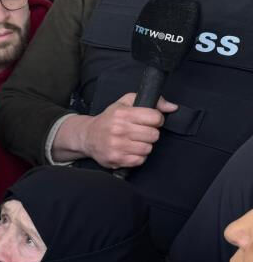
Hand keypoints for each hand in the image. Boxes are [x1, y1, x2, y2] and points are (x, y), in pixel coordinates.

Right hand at [58, 93, 176, 168]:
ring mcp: (117, 145)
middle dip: (150, 134)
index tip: (149, 121)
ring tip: (133, 142)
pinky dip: (137, 157)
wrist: (87, 136)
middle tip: (140, 132)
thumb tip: (172, 107)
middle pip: (154, 135)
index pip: (156, 117)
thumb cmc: (109, 119)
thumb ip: (151, 101)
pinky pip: (140, 160)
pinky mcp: (116, 159)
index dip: (156, 119)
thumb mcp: (125, 103)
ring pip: (148, 148)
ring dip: (144, 146)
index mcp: (122, 113)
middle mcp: (119, 129)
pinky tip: (129, 150)